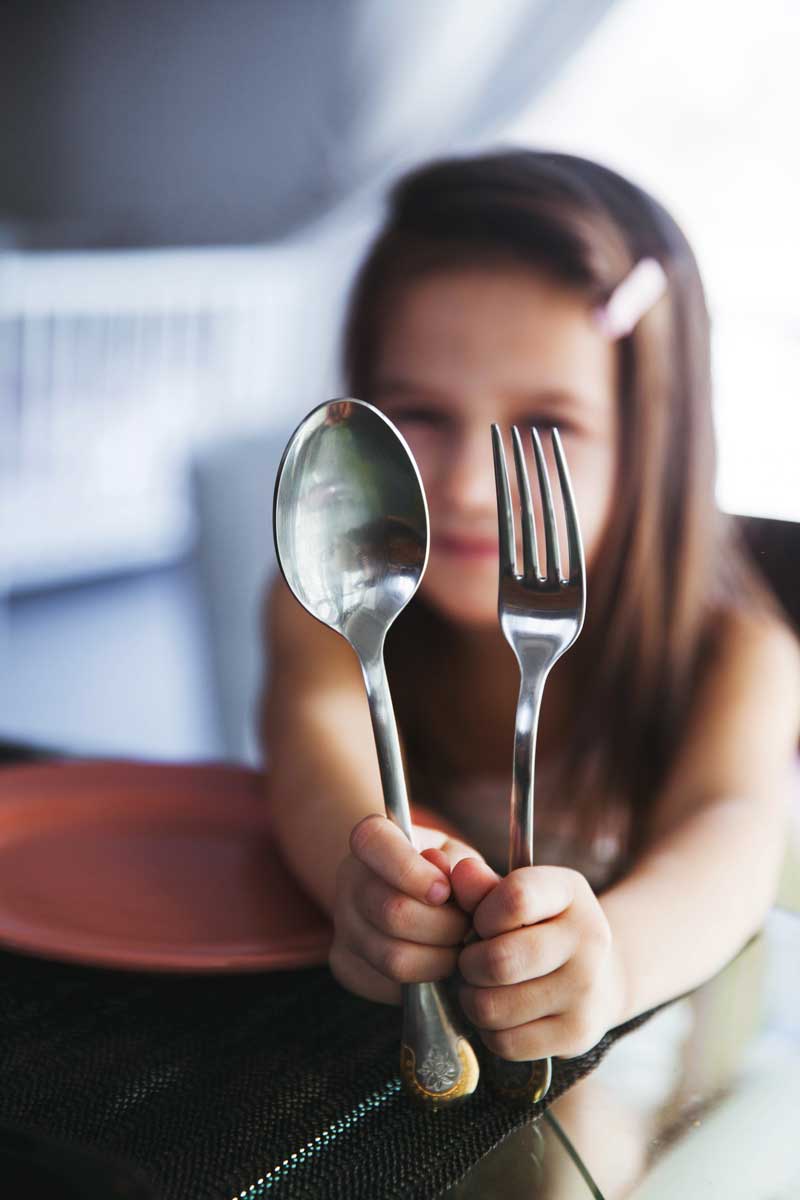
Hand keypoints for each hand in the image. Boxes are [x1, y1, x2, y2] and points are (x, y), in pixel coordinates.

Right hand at [329, 814, 476, 1003]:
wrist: (412, 897)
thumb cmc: (444, 873)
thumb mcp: (459, 856)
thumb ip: (462, 865)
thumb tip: (448, 874)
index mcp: (373, 840)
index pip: (373, 841)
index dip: (410, 870)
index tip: (443, 889)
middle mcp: (350, 879)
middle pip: (393, 912)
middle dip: (445, 926)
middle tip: (465, 925)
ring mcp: (343, 924)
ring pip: (393, 957)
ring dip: (439, 958)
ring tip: (455, 946)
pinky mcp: (344, 963)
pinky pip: (388, 986)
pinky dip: (424, 981)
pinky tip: (436, 962)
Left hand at [451, 858, 622, 1059]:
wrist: (601, 976)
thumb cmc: (542, 928)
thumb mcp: (520, 895)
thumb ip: (483, 887)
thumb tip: (461, 872)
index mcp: (570, 891)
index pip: (516, 897)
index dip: (482, 914)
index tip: (481, 923)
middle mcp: (588, 939)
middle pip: (498, 961)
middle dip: (468, 964)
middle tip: (471, 961)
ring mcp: (587, 990)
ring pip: (493, 1007)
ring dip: (473, 999)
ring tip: (482, 987)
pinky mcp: (578, 1034)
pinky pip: (506, 1043)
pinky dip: (491, 1031)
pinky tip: (501, 1013)